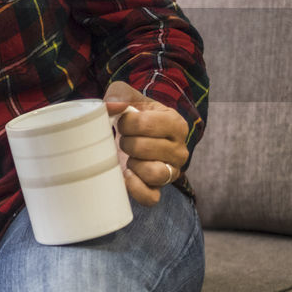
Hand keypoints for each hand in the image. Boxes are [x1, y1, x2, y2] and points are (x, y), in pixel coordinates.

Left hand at [103, 81, 189, 205]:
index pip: (146, 124)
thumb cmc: (133, 115)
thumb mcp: (128, 97)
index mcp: (175, 123)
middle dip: (126, 142)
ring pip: (154, 173)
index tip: (124, 122)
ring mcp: (172, 171)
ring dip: (134, 164)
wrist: (135, 136)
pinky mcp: (160, 188)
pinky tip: (127, 175)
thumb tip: (111, 106)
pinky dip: (136, 188)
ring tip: (129, 156)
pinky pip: (151, 197)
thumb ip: (119, 94)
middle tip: (124, 139)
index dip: (126, 123)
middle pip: (145, 148)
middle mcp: (180, 149)